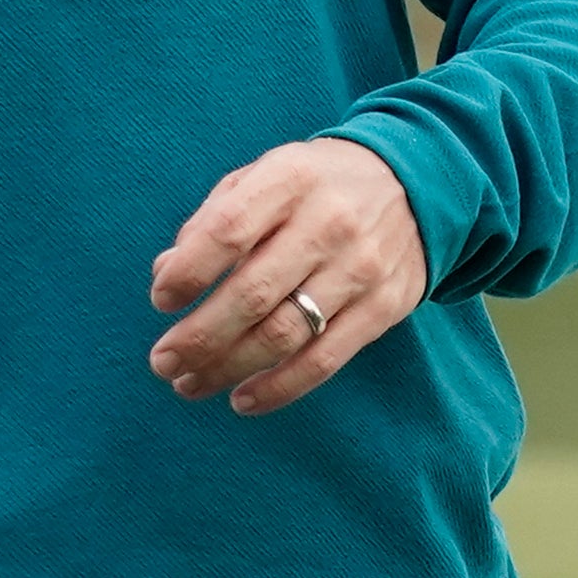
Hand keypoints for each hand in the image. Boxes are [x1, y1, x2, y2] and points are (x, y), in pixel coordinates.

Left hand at [149, 136, 426, 413]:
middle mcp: (328, 222)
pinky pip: (324, 361)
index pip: (228, 230)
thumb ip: (214, 220)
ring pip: (283, 334)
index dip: (188, 273)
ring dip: (227, 368)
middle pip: (252, 294)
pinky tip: (241, 399)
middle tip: (162, 361)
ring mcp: (360, 268)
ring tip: (189, 383)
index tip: (162, 300)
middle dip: (198, 337)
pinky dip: (277, 388)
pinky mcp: (383, 308)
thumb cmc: (315, 187)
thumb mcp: (265, 177)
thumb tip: (166, 273)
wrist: (414, 185)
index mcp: (290, 179)